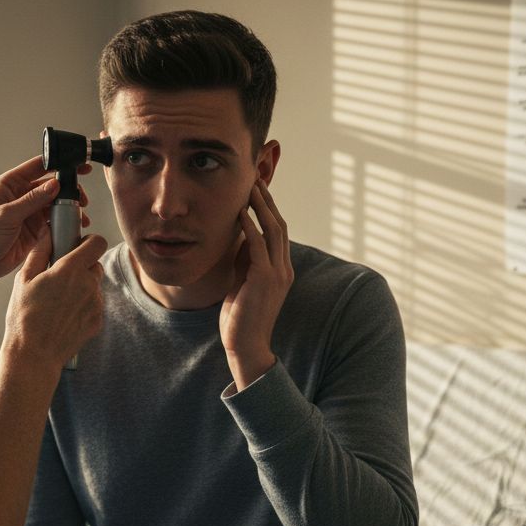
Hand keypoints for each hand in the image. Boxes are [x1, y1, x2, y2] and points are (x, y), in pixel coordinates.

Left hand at [0, 156, 91, 285]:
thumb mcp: (7, 214)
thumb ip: (32, 200)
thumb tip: (54, 185)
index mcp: (10, 184)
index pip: (37, 166)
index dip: (58, 163)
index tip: (76, 164)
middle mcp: (21, 195)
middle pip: (51, 185)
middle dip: (68, 189)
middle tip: (81, 197)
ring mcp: (30, 212)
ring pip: (56, 203)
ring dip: (69, 207)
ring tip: (80, 214)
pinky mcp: (37, 228)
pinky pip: (55, 221)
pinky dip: (66, 222)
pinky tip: (74, 225)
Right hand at [4, 231, 106, 371]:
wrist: (34, 355)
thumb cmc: (24, 317)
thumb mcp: (24, 279)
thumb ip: (40, 251)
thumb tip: (48, 231)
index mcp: (70, 270)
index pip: (97, 243)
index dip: (89, 241)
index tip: (77, 246)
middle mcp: (88, 285)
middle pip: (95, 264)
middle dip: (82, 266)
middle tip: (61, 277)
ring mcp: (96, 304)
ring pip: (95, 285)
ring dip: (82, 286)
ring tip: (59, 300)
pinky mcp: (97, 321)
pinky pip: (94, 304)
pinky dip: (83, 305)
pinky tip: (63, 315)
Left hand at [220, 179, 292, 388]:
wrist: (246, 346)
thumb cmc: (241, 317)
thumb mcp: (244, 282)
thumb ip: (246, 260)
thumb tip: (241, 236)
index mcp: (282, 269)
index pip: (279, 231)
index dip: (269, 208)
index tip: (256, 189)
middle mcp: (284, 268)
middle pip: (279, 224)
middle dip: (267, 200)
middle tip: (253, 179)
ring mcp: (277, 274)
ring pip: (273, 231)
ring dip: (260, 207)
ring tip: (249, 188)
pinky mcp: (264, 280)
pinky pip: (259, 246)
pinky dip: (251, 227)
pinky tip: (241, 213)